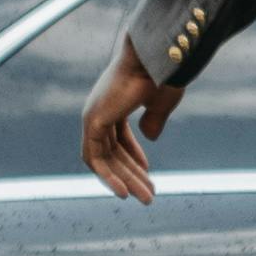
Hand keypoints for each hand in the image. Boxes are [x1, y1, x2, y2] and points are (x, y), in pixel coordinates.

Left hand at [81, 51, 174, 201]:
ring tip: (144, 198)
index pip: (118, 136)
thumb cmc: (162, 74)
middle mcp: (100, 108)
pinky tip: (124, 192)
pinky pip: (95, 157)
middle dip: (131, 174)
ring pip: (105, 158)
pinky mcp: (93, 120)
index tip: (147, 172)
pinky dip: (108, 176)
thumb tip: (150, 137)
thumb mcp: (160, 104)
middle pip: (112, 150)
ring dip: (124, 180)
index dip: (132, 157)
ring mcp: (94, 114)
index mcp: (115, 101)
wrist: (157, 58)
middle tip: (148, 195)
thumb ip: (154, 120)